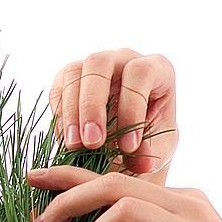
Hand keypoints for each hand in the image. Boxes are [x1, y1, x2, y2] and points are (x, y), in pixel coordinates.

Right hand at [49, 49, 178, 175]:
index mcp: (156, 68)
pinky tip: (68, 141)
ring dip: (72, 112)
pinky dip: (61, 117)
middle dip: (93, 105)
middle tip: (93, 143)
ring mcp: (94, 65)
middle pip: (99, 63)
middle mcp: (124, 58)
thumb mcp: (162, 147)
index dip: (132, 107)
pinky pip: (58, 90)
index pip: (140, 73)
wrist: (132, 141)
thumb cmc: (153, 136)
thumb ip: (154, 151)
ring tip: (75, 146)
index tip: (128, 147)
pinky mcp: (70, 78)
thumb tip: (143, 162)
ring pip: (73, 73)